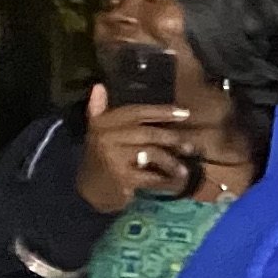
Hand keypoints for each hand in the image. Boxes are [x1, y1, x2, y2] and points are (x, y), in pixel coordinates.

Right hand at [77, 84, 200, 217]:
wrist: (88, 191)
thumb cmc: (99, 159)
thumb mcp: (97, 133)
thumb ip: (100, 110)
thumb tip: (99, 86)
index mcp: (102, 123)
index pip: (136, 112)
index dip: (161, 111)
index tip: (185, 113)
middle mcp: (106, 137)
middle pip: (147, 133)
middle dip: (172, 139)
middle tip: (189, 146)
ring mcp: (113, 158)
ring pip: (151, 154)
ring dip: (171, 162)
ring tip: (183, 169)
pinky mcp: (121, 178)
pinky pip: (150, 176)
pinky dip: (163, 179)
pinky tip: (171, 181)